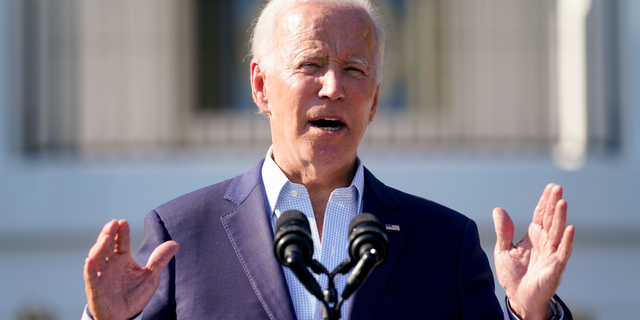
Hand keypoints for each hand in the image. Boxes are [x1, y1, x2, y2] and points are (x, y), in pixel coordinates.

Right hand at [84, 219, 178, 319]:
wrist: (124, 317)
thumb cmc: (134, 295)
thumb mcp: (150, 277)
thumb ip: (159, 260)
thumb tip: (175, 243)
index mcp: (122, 259)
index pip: (122, 242)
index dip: (122, 232)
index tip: (123, 222)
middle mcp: (110, 264)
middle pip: (107, 246)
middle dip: (109, 234)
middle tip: (113, 224)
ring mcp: (101, 275)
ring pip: (97, 258)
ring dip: (100, 248)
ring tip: (106, 239)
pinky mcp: (95, 289)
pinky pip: (91, 278)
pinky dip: (89, 269)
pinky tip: (89, 261)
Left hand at [493, 184, 574, 319]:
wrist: (518, 298)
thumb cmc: (513, 274)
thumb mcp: (503, 249)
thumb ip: (503, 230)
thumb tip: (498, 209)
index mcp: (534, 236)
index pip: (541, 215)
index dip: (545, 201)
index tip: (551, 186)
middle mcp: (545, 242)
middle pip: (551, 220)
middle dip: (554, 204)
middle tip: (557, 187)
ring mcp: (551, 254)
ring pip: (557, 232)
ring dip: (560, 218)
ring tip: (562, 202)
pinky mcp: (555, 268)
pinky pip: (562, 253)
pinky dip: (566, 241)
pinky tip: (570, 228)